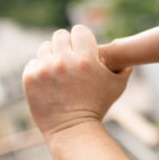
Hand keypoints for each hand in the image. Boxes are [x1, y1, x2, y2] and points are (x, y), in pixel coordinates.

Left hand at [22, 25, 130, 141]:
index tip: (82, 48)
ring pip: (45, 47)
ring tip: (59, 70)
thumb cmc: (98, 106)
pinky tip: (49, 80)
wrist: (72, 129)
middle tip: (70, 58)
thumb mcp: (118, 85)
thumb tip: (127, 56)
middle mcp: (64, 61)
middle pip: (60, 35)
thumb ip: (124, 66)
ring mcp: (45, 69)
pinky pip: (33, 62)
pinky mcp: (30, 78)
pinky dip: (40, 69)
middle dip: (66, 45)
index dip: (82, 38)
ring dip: (52, 56)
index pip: (79, 30)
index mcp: (86, 58)